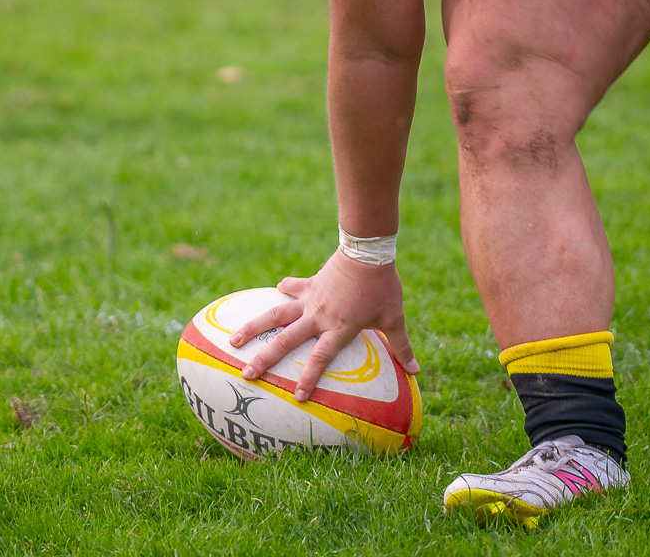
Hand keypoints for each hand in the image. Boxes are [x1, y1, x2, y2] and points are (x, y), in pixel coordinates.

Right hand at [231, 250, 420, 401]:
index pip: (320, 358)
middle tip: (247, 374)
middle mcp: (318, 317)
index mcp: (338, 328)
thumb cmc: (382, 287)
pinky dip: (282, 291)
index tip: (296, 397)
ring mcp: (309, 299)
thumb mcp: (394, 318)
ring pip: (274, 315)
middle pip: (286, 340)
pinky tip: (272, 292)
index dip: (308, 378)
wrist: (367, 252)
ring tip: (232, 341)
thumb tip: (417, 371)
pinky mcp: (308, 284)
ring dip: (253, 327)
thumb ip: (402, 346)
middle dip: (265, 359)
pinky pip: (291, 289)